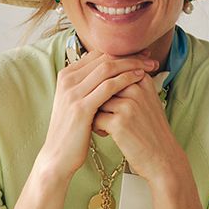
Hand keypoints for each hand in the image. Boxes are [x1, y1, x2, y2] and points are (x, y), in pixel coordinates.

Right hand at [38, 51, 157, 180]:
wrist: (58, 156)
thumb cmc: (73, 132)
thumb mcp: (78, 103)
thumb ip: (88, 86)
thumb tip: (110, 73)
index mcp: (66, 76)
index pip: (97, 54)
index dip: (121, 52)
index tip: (140, 54)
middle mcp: (67, 80)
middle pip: (104, 58)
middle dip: (129, 55)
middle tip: (149, 55)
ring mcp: (73, 93)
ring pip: (107, 68)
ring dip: (131, 64)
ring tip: (149, 65)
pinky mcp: (81, 107)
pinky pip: (108, 86)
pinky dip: (126, 79)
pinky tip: (139, 78)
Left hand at [90, 74, 184, 184]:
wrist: (163, 158)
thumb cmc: (152, 131)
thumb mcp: (148, 101)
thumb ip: (130, 85)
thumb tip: (102, 75)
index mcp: (143, 80)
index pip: (112, 73)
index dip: (106, 88)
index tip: (114, 103)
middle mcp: (136, 89)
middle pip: (102, 86)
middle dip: (99, 99)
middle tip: (105, 114)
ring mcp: (128, 105)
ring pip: (96, 101)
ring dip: (95, 113)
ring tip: (106, 125)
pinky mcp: (119, 123)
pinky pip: (94, 118)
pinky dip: (96, 127)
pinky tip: (106, 134)